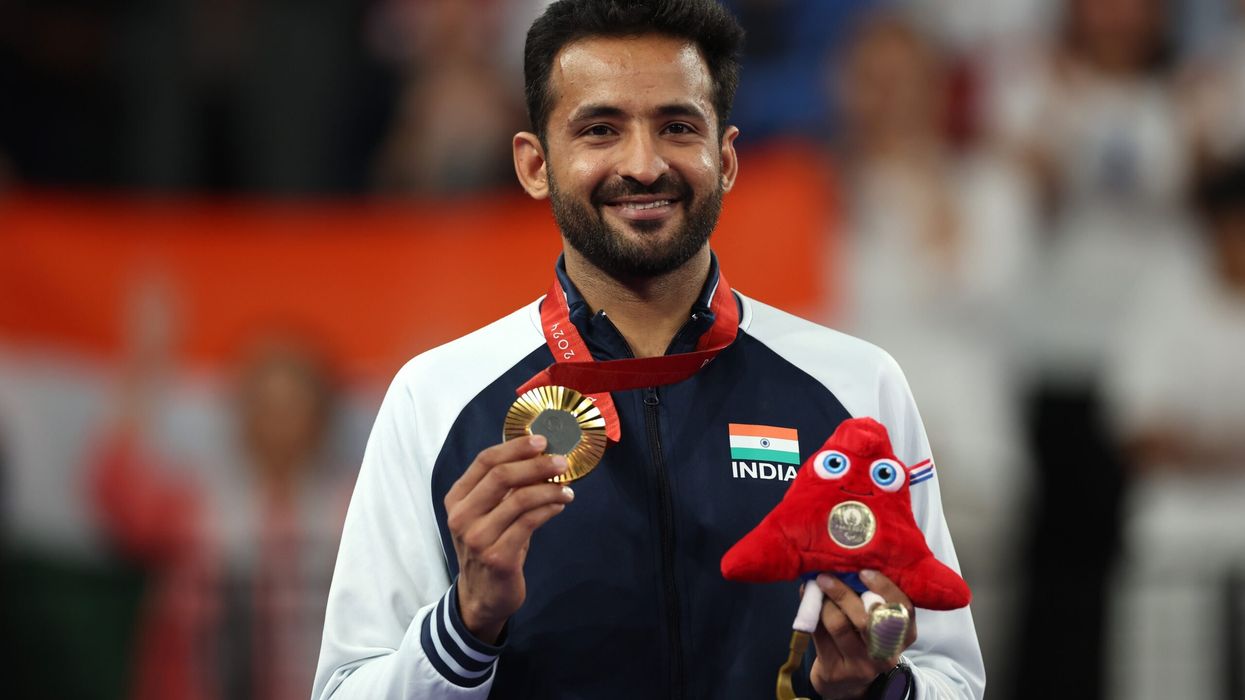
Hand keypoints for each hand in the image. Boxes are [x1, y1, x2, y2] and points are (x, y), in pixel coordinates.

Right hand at [444, 435, 573, 642]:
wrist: (482, 595)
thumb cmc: (489, 545)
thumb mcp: (487, 514)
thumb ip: (503, 488)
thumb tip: (539, 455)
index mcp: (457, 499)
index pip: (484, 461)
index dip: (514, 447)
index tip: (541, 441)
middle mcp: (461, 517)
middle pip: (500, 476)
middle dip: (536, 465)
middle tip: (561, 462)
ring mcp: (477, 538)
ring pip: (519, 499)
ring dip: (549, 489)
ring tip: (567, 489)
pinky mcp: (497, 557)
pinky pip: (529, 522)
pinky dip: (549, 508)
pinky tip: (560, 505)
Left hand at [808, 570, 916, 699]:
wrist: (844, 679)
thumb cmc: (861, 638)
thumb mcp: (874, 621)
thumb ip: (866, 595)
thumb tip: (842, 564)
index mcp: (904, 635)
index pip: (904, 610)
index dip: (885, 589)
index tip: (864, 572)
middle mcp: (886, 653)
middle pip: (867, 619)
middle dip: (843, 593)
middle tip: (826, 576)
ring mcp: (861, 665)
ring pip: (839, 624)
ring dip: (824, 602)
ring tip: (817, 588)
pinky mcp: (835, 670)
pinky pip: (819, 634)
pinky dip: (811, 613)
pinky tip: (809, 602)